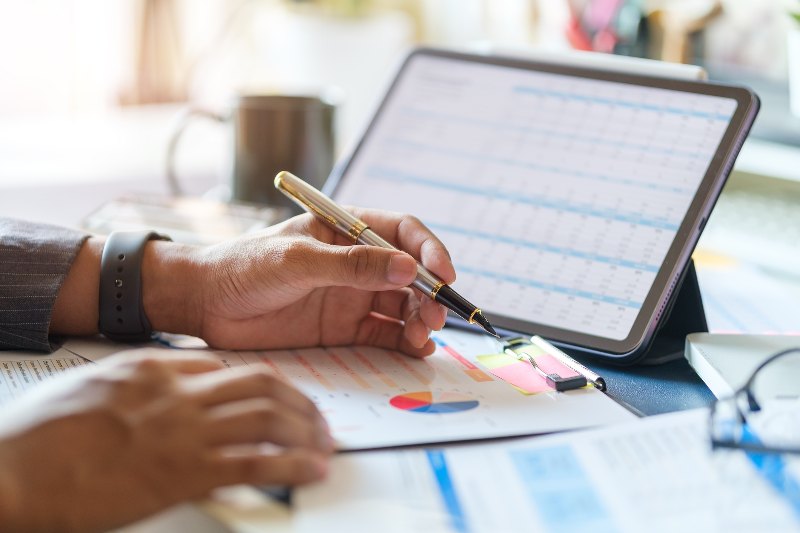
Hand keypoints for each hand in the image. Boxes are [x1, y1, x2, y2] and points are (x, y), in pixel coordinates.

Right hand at [0, 351, 330, 532]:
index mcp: (152, 369)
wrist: (10, 472)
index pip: (223, 366)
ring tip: (324, 443)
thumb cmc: (35, 439)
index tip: (275, 396)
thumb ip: (133, 390)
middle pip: (259, 383)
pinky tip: (311, 471)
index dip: (260, 383)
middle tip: (316, 417)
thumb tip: (164, 396)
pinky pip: (255, 462)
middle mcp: (176, 393)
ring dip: (306, 429)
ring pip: (267, 416)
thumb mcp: (88, 392)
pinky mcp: (184, 472)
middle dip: (297, 400)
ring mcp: (184, 430)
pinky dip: (292, 465)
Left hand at [154, 209, 455, 355]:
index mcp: (347, 230)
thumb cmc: (244, 267)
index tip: (444, 273)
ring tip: (423, 336)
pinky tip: (415, 349)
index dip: (429, 250)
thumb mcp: (298, 261)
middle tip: (435, 315)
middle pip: (410, 274)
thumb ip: (352, 266)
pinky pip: (384, 334)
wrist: (205, 304)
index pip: (402, 232)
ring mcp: (352, 297)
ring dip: (420, 318)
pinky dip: (404, 341)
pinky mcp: (343, 329)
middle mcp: (357, 262)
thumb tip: (408, 269)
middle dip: (429, 293)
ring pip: (402, 306)